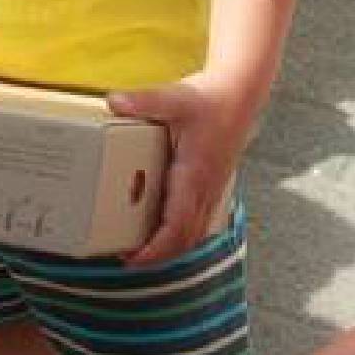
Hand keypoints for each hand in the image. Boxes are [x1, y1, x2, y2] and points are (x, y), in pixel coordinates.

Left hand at [106, 71, 253, 265]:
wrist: (240, 95)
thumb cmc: (211, 100)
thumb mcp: (174, 98)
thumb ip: (144, 102)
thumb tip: (114, 102)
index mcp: (194, 176)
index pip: (176, 227)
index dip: (155, 249)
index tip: (133, 259)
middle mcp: (206, 189)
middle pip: (185, 240)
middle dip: (158, 257)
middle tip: (129, 260)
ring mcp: (213, 190)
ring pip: (195, 235)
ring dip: (171, 249)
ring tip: (144, 251)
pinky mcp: (214, 186)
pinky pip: (200, 223)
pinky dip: (183, 235)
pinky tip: (166, 231)